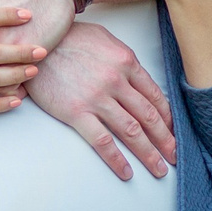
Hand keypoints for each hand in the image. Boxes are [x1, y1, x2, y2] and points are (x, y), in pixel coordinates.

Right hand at [27, 22, 176, 180]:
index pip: (155, 95)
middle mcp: (116, 81)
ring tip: (159, 169)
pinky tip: (126, 172)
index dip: (168, 117)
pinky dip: (117, 159)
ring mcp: (97, 98)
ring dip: (149, 153)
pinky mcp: (76, 112)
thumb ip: (123, 59)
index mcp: (126, 62)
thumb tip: (138, 77)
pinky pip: (102, 141)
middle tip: (175, 156)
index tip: (173, 131)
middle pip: (149, 116)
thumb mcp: (104, 39)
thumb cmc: (68, 38)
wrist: (35, 40)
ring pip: (132, 131)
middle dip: (166, 139)